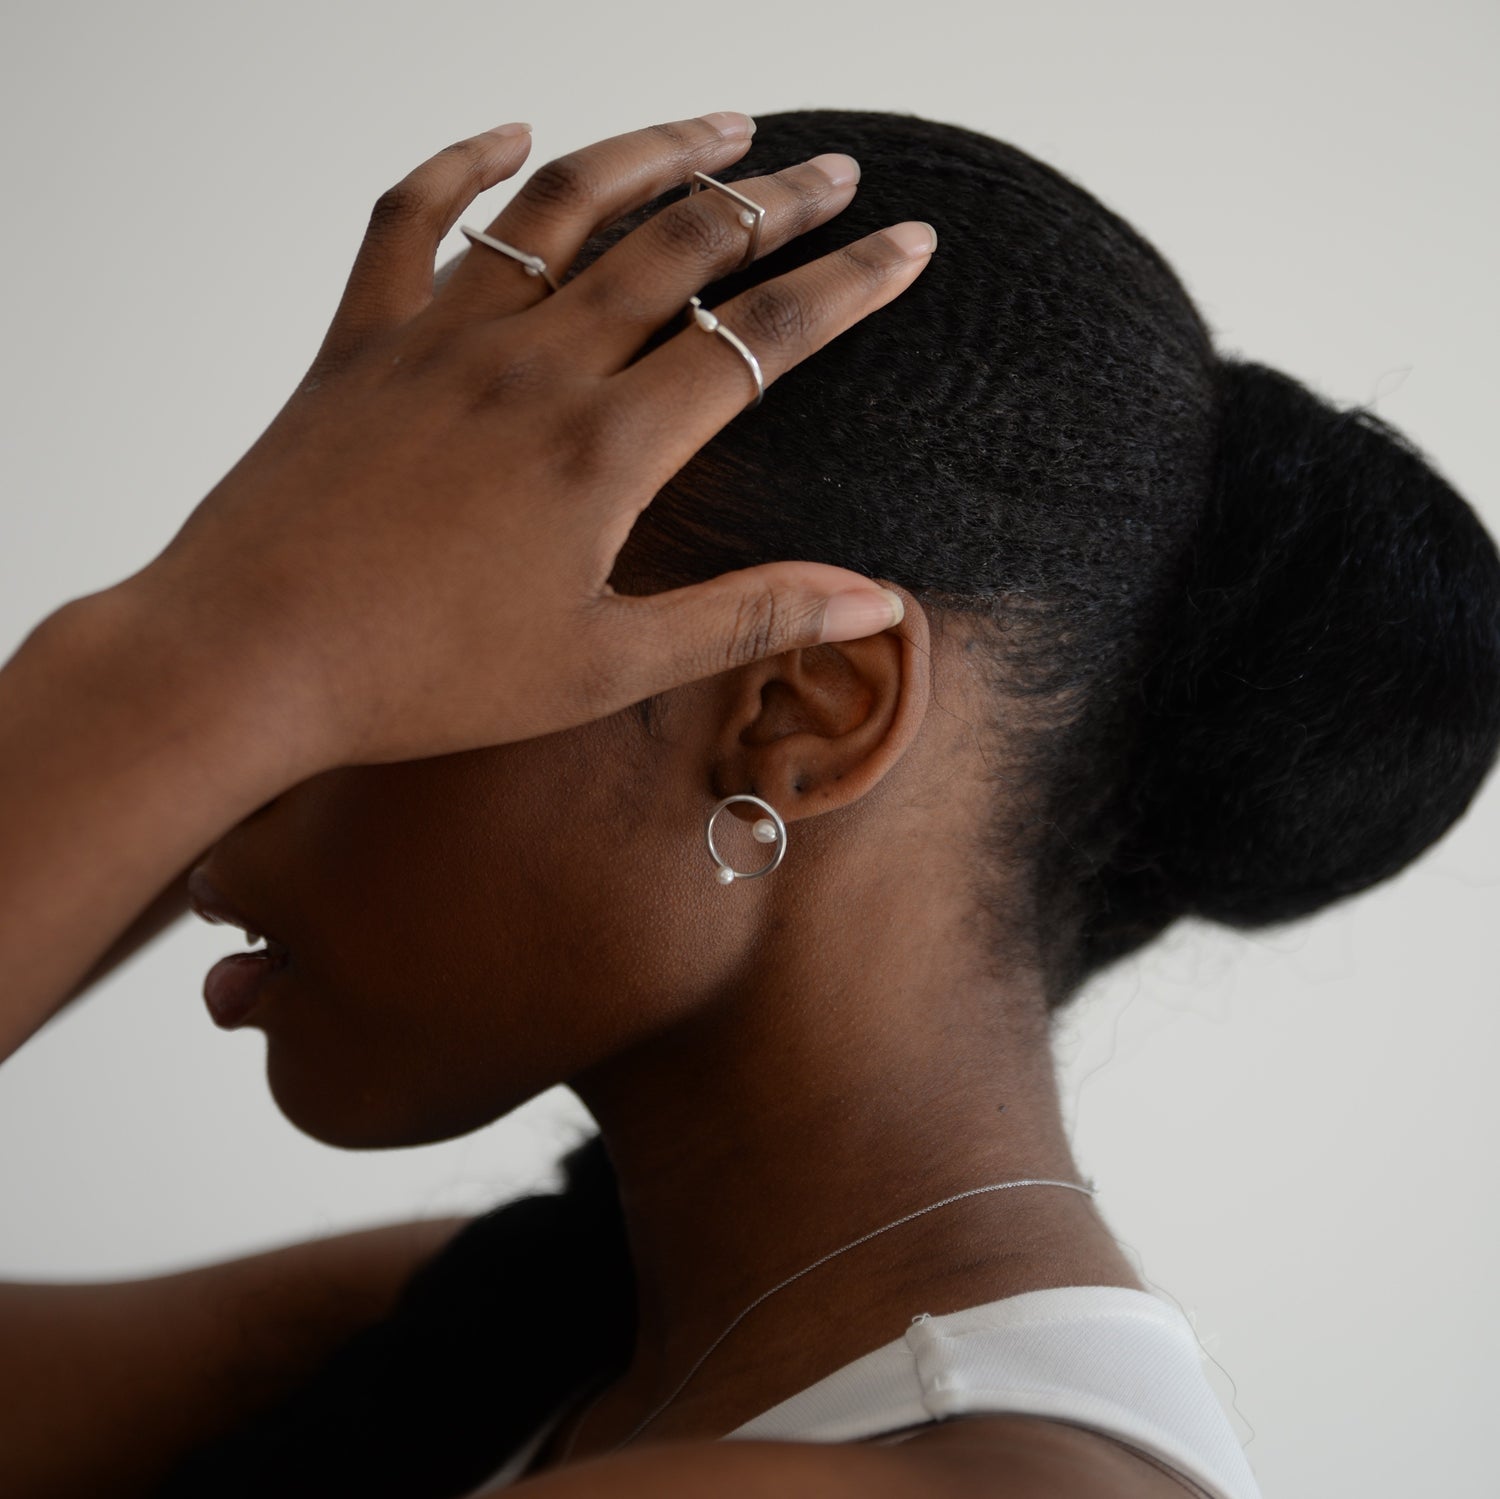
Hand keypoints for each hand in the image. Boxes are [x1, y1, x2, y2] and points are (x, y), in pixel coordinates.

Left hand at [124, 112, 930, 771]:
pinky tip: (510, 132)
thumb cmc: (430, 679)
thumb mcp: (607, 666)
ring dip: (651, 152)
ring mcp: (441, 339)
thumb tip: (874, 602)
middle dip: (774, 201)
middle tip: (834, 170)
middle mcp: (533, 365)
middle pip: (678, 246)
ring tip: (720, 124)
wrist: (250, 659)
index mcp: (604, 447)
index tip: (910, 243)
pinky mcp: (360, 340)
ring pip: (562, 203)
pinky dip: (463, 164)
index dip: (849, 285)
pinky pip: (412, 217)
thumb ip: (746, 615)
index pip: (760, 337)